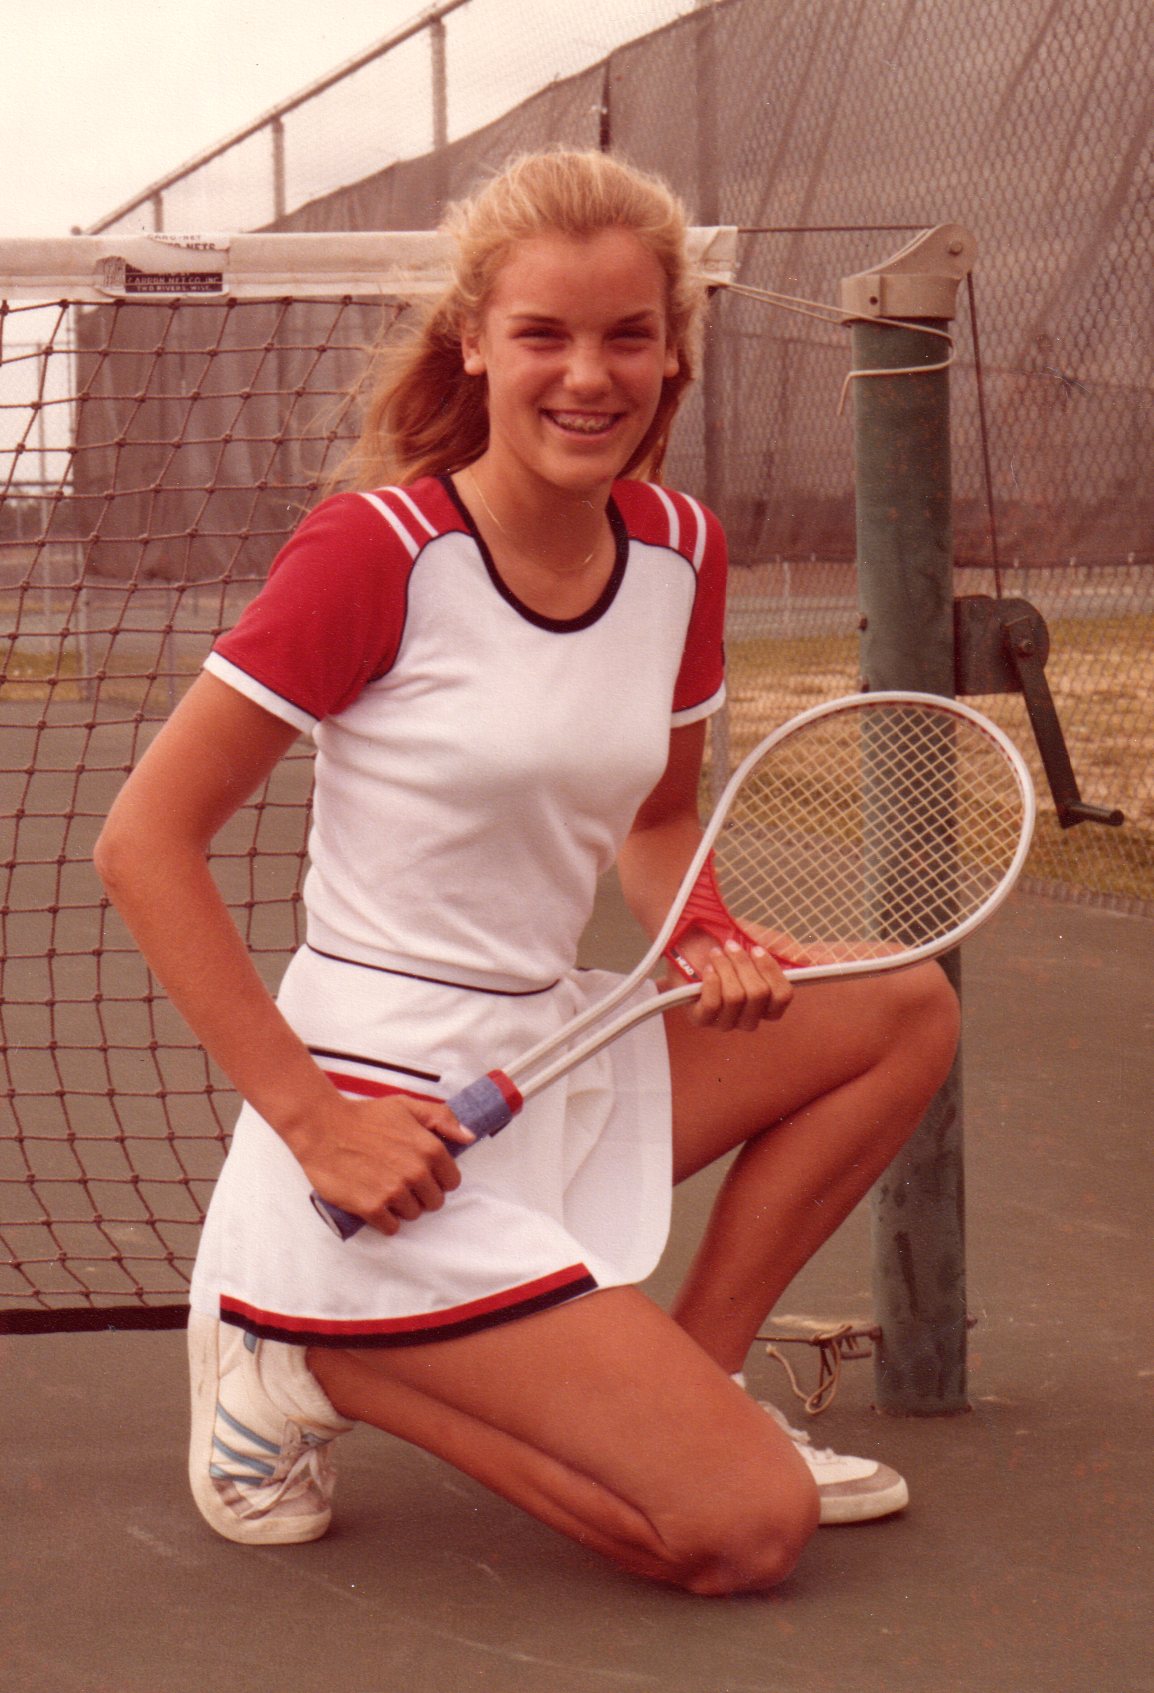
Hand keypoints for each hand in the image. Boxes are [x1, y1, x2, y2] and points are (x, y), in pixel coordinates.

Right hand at [292, 1091, 474, 1235]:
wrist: (322, 1127)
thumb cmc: (365, 1116)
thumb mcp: (406, 1106)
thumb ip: (442, 1118)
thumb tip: (469, 1136)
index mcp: (429, 1149)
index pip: (452, 1181)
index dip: (438, 1179)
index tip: (423, 1174)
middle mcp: (416, 1172)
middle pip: (434, 1202)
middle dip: (421, 1195)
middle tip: (401, 1182)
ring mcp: (394, 1191)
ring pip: (413, 1215)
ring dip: (401, 1207)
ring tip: (385, 1189)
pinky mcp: (371, 1207)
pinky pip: (391, 1227)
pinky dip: (384, 1220)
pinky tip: (375, 1204)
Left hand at [674, 930, 792, 1030]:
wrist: (691, 940)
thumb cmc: (729, 944)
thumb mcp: (766, 942)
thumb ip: (794, 951)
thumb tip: (828, 955)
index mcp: (768, 1003)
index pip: (782, 997)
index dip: (770, 970)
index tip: (756, 948)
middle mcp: (749, 1017)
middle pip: (758, 994)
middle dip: (742, 964)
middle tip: (730, 946)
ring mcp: (725, 1021)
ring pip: (735, 998)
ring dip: (725, 968)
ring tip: (716, 953)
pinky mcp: (701, 1019)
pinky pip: (713, 1005)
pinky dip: (711, 981)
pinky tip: (707, 968)